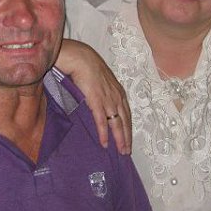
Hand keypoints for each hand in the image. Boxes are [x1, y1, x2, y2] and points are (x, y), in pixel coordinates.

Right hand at [55, 39, 131, 153]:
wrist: (82, 59)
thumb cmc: (88, 67)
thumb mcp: (101, 80)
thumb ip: (103, 91)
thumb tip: (100, 101)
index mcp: (118, 92)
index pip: (127, 114)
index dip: (128, 127)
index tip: (128, 138)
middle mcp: (116, 97)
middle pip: (125, 121)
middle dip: (127, 137)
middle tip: (127, 151)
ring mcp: (108, 100)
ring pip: (117, 124)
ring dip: (120, 139)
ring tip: (121, 151)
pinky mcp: (97, 102)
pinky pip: (102, 121)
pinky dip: (104, 133)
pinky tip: (105, 143)